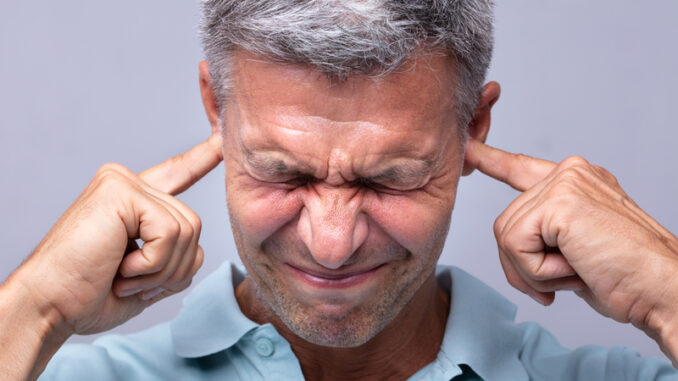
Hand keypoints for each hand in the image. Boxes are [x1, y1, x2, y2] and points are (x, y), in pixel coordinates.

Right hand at [7, 135, 222, 335]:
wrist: (50, 306)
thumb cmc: (89, 295)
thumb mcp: (146, 275)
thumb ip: (174, 255)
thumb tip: (198, 246)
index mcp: (133, 201)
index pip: (175, 173)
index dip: (200, 158)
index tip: (220, 140)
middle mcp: (128, 183)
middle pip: (194, 225)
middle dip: (174, 268)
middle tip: (132, 282)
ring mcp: (123, 183)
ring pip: (188, 230)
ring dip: (162, 269)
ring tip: (125, 277)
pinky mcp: (121, 191)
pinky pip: (171, 232)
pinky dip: (153, 263)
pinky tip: (123, 269)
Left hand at [465, 139, 677, 357]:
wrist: (665, 291)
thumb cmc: (627, 278)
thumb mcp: (577, 250)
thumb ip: (546, 236)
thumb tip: (513, 242)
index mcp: (578, 181)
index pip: (522, 168)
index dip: (492, 161)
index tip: (468, 148)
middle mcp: (571, 174)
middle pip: (506, 223)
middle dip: (524, 266)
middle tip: (564, 280)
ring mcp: (565, 183)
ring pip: (506, 237)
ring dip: (534, 272)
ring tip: (577, 272)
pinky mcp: (559, 203)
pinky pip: (514, 246)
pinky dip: (537, 272)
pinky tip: (574, 270)